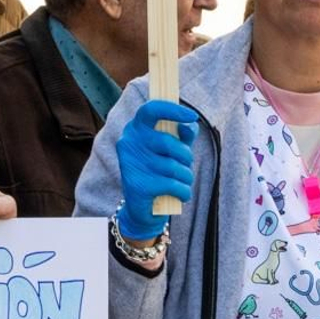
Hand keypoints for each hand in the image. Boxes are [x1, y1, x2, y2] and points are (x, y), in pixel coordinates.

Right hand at [116, 98, 198, 240]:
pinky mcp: (138, 186)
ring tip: (180, 182)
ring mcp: (131, 165)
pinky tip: (180, 195)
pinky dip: (184, 192)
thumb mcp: (173, 149)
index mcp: (135, 130)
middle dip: (186, 156)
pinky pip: (174, 185)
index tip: (191, 116)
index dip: (172, 110)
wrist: (142, 208)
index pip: (151, 110)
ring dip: (186, 177)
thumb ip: (183, 133)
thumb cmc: (160, 171)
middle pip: (169, 143)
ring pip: (174, 167)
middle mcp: (128, 144)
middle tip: (184, 165)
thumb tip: (189, 125)